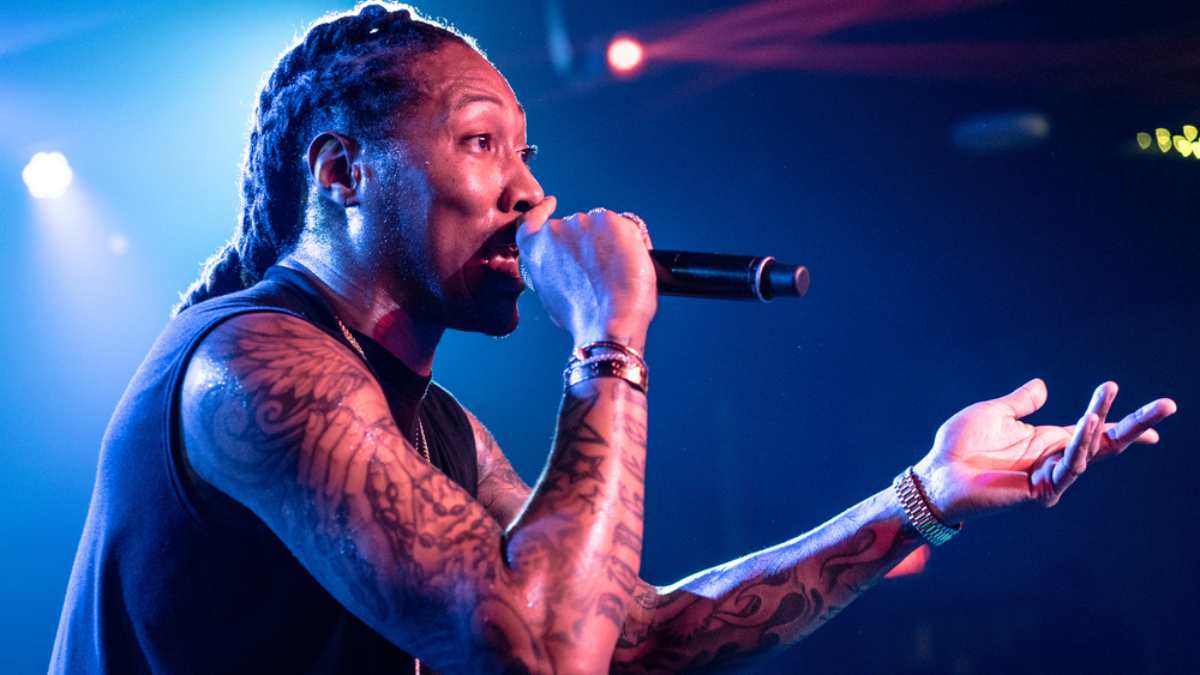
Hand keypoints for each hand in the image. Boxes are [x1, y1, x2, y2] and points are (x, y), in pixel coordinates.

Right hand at [517, 202, 656, 350]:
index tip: (550, 205)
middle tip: (604, 271)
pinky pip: (624, 225)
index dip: (541, 212)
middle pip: (575, 227)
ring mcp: (582, 223)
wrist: (608, 324)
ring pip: (600, 226)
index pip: (531, 222)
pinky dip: (630, 241)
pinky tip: (631, 262)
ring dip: (609, 242)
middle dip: (589, 243)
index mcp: (535, 251)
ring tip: (617, 275)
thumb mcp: (553, 296)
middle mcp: (555, 230)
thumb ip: (554, 271)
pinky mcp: (609, 221)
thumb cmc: (584, 319)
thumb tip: (570, 264)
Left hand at [913, 378, 1176, 522]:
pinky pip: (1068, 466)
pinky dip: (1078, 445)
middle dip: (1135, 426)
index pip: (1095, 432)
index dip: (1123, 423)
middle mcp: (1054, 458)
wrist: (936, 473)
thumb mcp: (994, 413)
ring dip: (1101, 426)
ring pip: (1089, 452)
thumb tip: (1042, 385)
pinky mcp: (1039, 490)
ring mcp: (1049, 476)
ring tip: (1105, 400)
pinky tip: (1086, 424)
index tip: (1160, 412)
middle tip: (1168, 406)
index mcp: (1047, 440)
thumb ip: (1021, 402)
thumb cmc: (959, 445)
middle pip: (1105, 444)